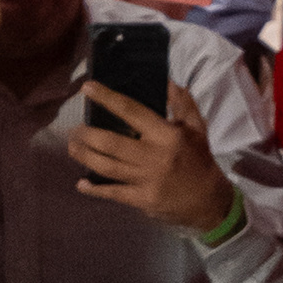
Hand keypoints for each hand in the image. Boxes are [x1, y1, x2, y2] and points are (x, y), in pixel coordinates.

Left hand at [70, 80, 231, 234]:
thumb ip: (182, 104)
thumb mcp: (198, 128)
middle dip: (87, 135)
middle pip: (110, 142)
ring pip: (106, 166)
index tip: (88, 88)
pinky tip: (81, 183)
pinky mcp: (141, 200)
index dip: (108, 99)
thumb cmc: (199, 160)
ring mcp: (146, 180)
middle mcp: (154, 156)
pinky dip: (94, 189)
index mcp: (167, 135)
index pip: (132, 112)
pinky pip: (112, 192)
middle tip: (75, 130)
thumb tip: (167, 81)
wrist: (209, 200)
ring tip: (73, 147)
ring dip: (84, 156)